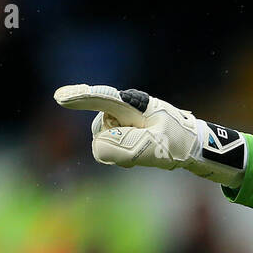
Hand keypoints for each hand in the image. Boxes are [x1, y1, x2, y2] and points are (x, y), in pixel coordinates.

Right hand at [53, 84, 245, 187]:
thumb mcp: (156, 147)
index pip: (102, 99)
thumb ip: (126, 148)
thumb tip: (99, 149)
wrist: (192, 145)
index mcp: (133, 103)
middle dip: (116, 142)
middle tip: (148, 147)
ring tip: (148, 149)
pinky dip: (123, 155)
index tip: (60, 97)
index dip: (81, 98)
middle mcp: (123, 108)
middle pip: (100, 128)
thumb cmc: (177, 142)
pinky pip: (110, 147)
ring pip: (104, 140)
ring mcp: (121, 119)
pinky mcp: (122, 130)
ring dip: (121, 150)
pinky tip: (141, 152)